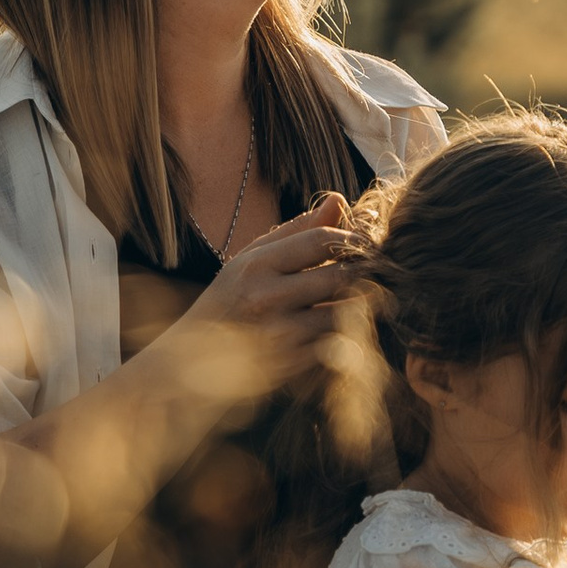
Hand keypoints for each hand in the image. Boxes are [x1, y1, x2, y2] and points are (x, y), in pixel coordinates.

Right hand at [155, 196, 371, 404]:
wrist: (189, 363)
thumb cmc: (229, 301)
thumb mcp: (252, 259)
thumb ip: (298, 230)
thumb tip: (339, 200)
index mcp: (256, 265)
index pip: (321, 240)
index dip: (353, 239)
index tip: (365, 244)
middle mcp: (265, 298)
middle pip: (339, 276)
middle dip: (364, 272)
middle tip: (377, 272)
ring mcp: (277, 335)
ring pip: (343, 313)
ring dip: (360, 305)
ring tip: (366, 299)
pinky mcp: (289, 366)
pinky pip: (337, 345)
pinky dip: (349, 336)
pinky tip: (346, 330)